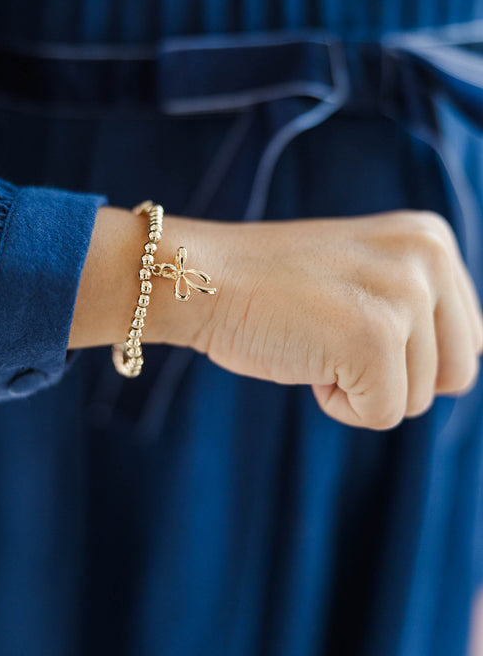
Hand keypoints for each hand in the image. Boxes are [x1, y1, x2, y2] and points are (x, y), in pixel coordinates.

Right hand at [193, 210, 482, 429]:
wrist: (201, 278)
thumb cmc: (272, 290)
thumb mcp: (368, 279)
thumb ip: (419, 309)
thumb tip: (457, 374)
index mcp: (433, 240)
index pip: (467, 342)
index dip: (407, 356)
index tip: (349, 319)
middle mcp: (430, 257)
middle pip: (455, 375)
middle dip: (395, 378)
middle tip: (332, 335)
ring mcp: (404, 294)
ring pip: (419, 401)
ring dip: (361, 388)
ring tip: (314, 339)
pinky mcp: (375, 337)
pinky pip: (382, 415)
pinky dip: (337, 405)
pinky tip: (303, 357)